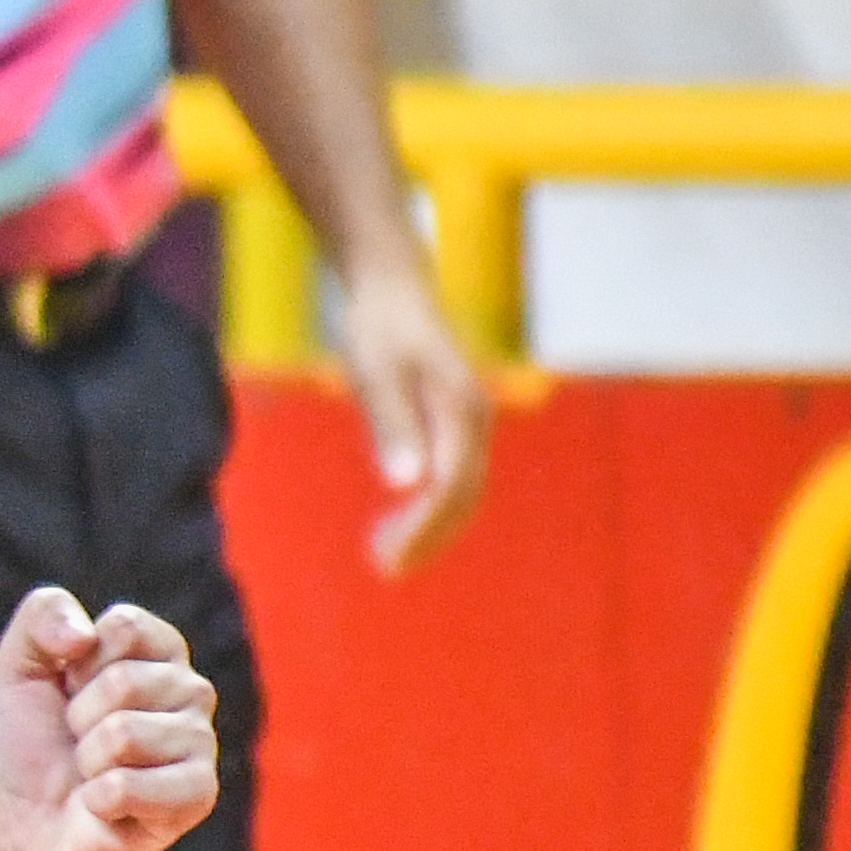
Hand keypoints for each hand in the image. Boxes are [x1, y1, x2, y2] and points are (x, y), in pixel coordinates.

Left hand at [0, 588, 216, 850]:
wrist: (28, 815)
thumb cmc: (39, 737)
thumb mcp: (21, 662)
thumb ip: (44, 615)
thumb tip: (83, 635)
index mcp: (162, 649)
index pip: (125, 628)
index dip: (78, 664)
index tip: (72, 689)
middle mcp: (192, 690)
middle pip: (124, 682)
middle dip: (80, 716)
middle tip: (81, 740)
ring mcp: (201, 744)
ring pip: (123, 735)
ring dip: (88, 760)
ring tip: (94, 771)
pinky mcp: (198, 796)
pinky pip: (127, 787)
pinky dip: (98, 799)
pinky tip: (106, 806)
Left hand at [337, 255, 489, 573]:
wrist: (391, 282)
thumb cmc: (378, 324)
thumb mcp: (376, 371)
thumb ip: (392, 425)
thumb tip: (407, 483)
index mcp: (461, 409)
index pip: (449, 487)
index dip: (420, 529)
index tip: (385, 558)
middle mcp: (475, 418)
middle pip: (462, 495)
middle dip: (427, 537)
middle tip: (384, 568)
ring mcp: (470, 419)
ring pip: (461, 489)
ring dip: (430, 526)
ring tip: (387, 556)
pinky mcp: (456, 420)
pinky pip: (453, 474)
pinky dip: (430, 505)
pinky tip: (397, 521)